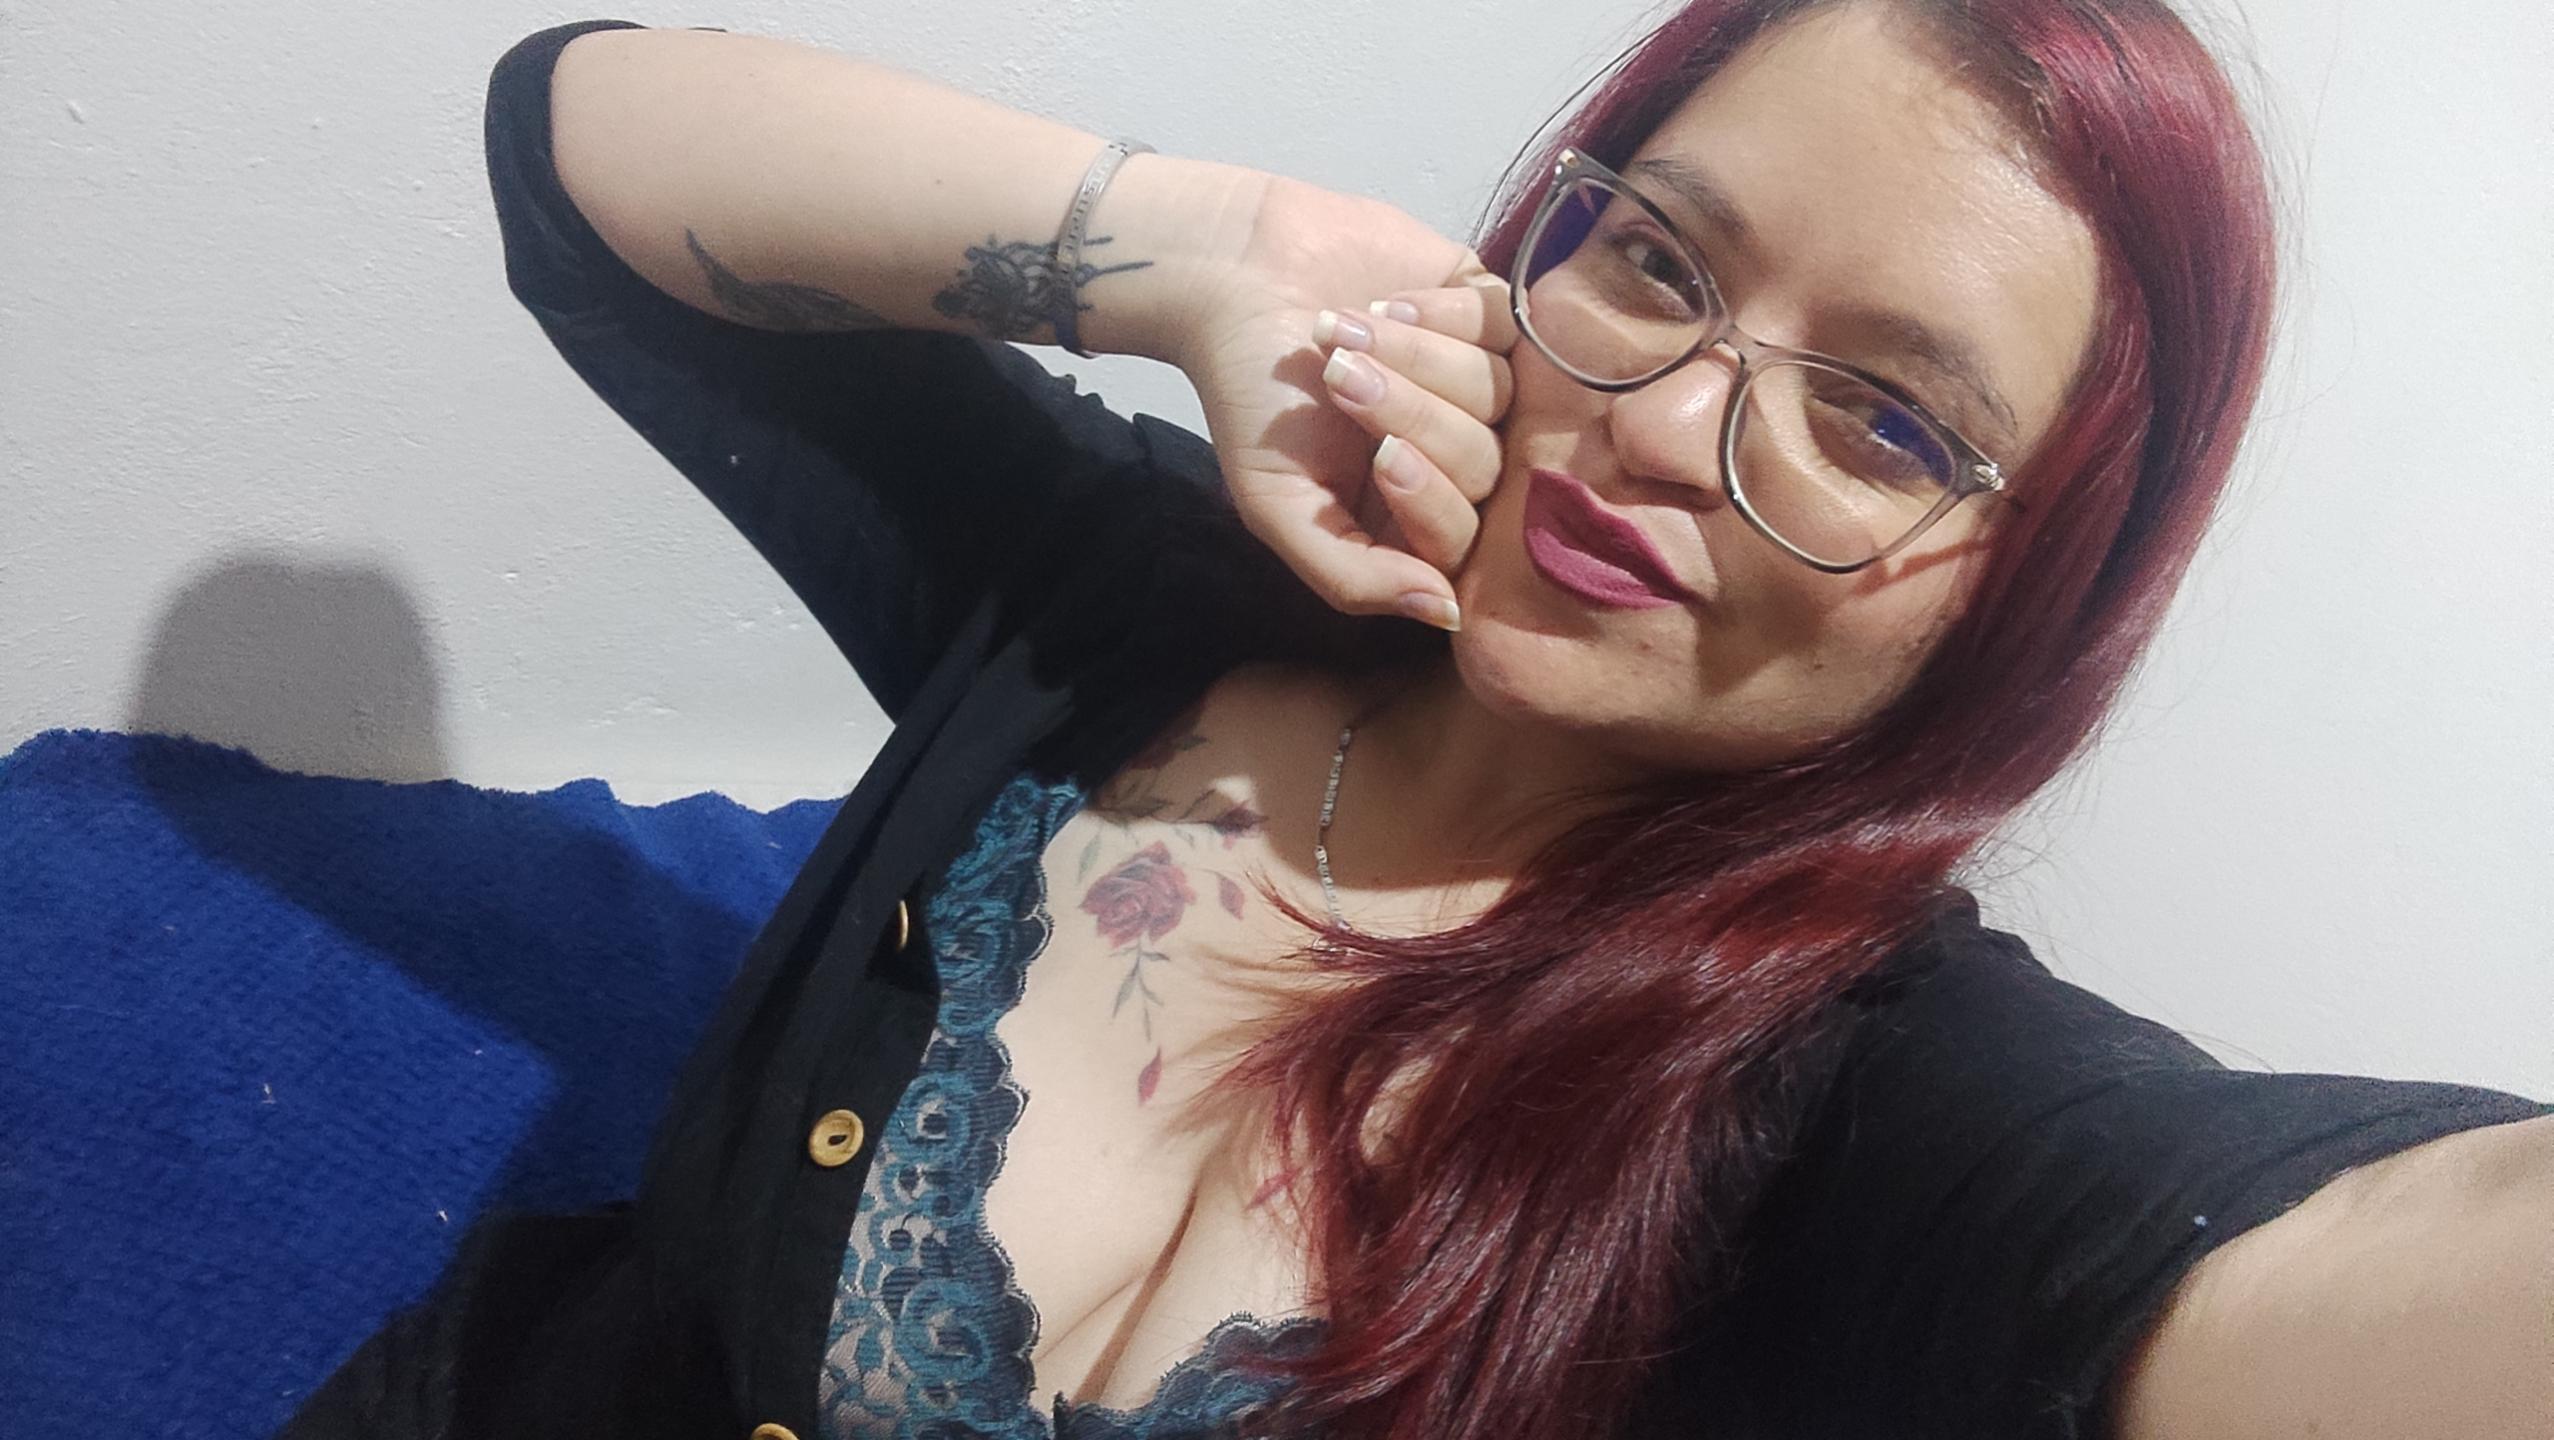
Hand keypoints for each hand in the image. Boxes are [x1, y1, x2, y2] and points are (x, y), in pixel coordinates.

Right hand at [1174, 175, 1519, 627]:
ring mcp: (1481, 382)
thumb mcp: (1276, 503)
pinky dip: (1442, 314)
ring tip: (1344, 329)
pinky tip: (1385, 301)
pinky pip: (1509, 327)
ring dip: (1415, 357)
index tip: (1378, 455)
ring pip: (1500, 392)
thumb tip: (1446, 615)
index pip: (1461, 538)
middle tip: (1341, 379)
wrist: (1234, 273)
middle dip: (1411, 416)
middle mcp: (1455, 454)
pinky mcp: (1490, 312)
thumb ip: (1350, 575)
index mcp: (1408, 515)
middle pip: (1484, 463)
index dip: (1428, 499)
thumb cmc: (1251, 395)